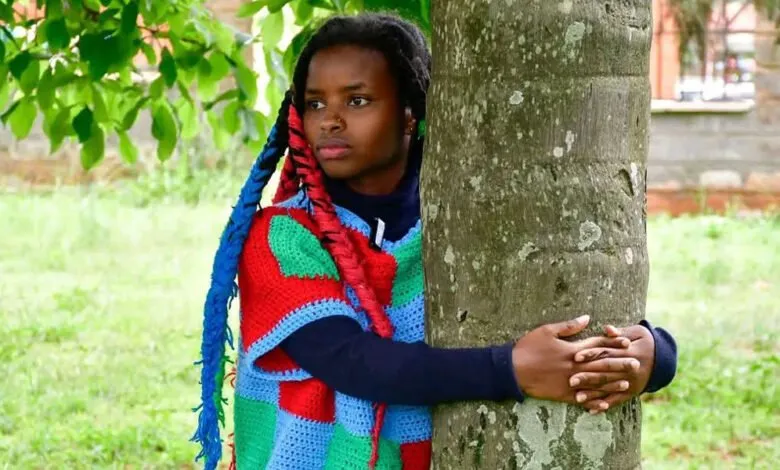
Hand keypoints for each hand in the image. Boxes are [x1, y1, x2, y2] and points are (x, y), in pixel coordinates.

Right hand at [512, 315, 632, 403]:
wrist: (512, 369)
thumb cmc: (528, 347)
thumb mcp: (546, 331)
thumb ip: (568, 326)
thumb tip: (587, 318)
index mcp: (571, 350)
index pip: (597, 346)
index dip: (613, 343)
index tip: (627, 343)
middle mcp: (574, 367)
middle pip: (601, 365)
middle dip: (620, 365)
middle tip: (636, 364)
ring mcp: (569, 382)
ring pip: (595, 384)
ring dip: (612, 384)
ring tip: (627, 384)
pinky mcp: (563, 394)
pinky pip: (583, 399)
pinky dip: (594, 401)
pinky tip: (605, 403)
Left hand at [570, 324, 655, 413]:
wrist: (664, 358)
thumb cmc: (644, 341)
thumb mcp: (636, 333)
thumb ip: (620, 332)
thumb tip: (607, 329)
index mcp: (627, 352)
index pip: (606, 353)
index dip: (591, 354)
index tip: (576, 357)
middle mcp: (628, 369)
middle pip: (605, 373)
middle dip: (588, 377)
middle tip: (571, 380)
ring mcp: (630, 382)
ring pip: (609, 389)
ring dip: (593, 394)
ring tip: (577, 398)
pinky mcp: (631, 392)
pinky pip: (617, 400)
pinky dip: (605, 405)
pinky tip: (592, 410)